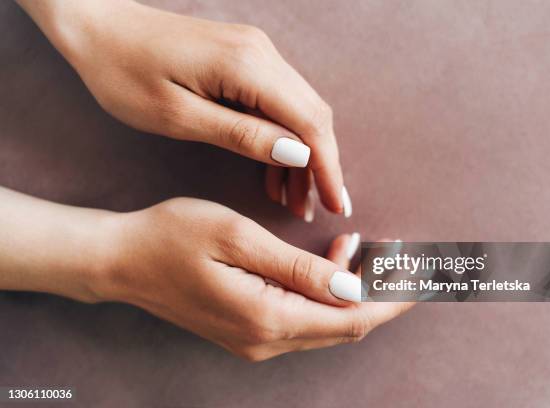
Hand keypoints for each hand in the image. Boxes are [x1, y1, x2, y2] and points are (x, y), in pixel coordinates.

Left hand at [17, 0, 350, 220]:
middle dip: (319, 167)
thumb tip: (297, 154)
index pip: (309, 122)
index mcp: (246, 66)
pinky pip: (278, 103)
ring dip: (301, 156)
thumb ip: (241, 135)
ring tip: (291, 200)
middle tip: (311, 210)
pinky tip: (273, 170)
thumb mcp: (178, 116)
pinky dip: (282, 139)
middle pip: (312, 116)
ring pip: (298, 111)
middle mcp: (262, 53)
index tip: (337, 205)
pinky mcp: (245, 58)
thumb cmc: (124, 74)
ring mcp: (256, 52)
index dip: (328, 167)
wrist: (98, 26)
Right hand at [96, 197, 410, 360]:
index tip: (426, 277)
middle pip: (345, 325)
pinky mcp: (249, 331)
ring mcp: (257, 340)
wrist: (122, 261)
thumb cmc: (173, 237)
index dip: (392, 297)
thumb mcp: (237, 238)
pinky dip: (328, 293)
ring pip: (327, 323)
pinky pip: (304, 318)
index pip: (352, 316)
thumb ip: (297, 267)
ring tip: (367, 248)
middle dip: (381, 293)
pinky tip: (333, 263)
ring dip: (355, 291)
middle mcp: (267, 340)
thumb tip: (351, 287)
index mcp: (268, 317)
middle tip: (406, 258)